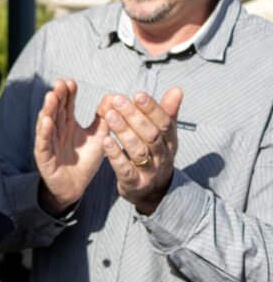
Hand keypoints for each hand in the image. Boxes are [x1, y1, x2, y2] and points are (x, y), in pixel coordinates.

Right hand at [34, 79, 109, 214]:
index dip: (68, 94)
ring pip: (47, 123)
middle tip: (60, 83)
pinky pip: (43, 142)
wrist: (75, 187)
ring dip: (48, 109)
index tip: (71, 82)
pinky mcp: (44, 156)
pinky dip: (44, 132)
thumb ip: (104, 119)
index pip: (67, 105)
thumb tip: (112, 96)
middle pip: (55, 110)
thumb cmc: (84, 161)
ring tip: (51, 96)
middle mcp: (56, 130)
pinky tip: (46, 121)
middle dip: (57, 97)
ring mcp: (48, 142)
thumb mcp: (98, 137)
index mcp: (67, 124)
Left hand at [100, 88, 181, 214]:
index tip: (137, 94)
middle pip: (151, 135)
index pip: (165, 123)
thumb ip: (167, 113)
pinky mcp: (134, 183)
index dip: (152, 108)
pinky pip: (125, 169)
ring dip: (123, 132)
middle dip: (134, 116)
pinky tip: (105, 141)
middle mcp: (163, 156)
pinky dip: (115, 155)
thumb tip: (177, 89)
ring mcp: (149, 171)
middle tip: (117, 100)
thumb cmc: (155, 155)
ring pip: (138, 151)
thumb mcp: (164, 136)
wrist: (154, 193)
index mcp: (170, 142)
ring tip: (109, 115)